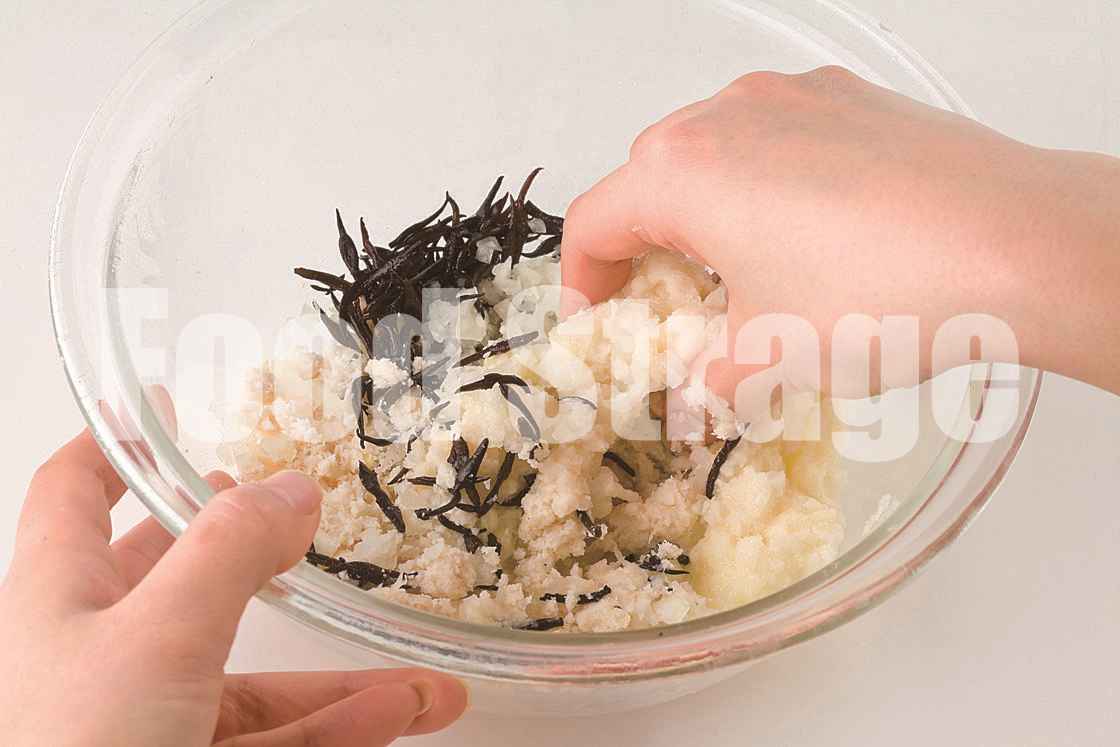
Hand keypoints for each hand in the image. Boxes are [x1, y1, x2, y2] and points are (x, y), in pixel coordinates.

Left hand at [1, 430, 466, 745]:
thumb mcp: (155, 635)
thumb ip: (227, 551)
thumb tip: (292, 487)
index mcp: (60, 597)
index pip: (74, 493)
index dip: (115, 445)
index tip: (160, 406)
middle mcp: (98, 658)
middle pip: (182, 586)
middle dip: (251, 556)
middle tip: (295, 522)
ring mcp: (143, 726)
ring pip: (253, 689)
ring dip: (342, 687)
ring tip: (424, 687)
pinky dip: (337, 731)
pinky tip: (400, 717)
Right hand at [561, 66, 1119, 397]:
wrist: (1018, 241)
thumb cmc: (876, 296)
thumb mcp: (769, 359)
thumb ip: (705, 384)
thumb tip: (691, 405)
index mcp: (681, 173)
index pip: (592, 223)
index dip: (582, 284)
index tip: (602, 329)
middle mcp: (724, 115)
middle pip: (646, 182)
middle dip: (642, 251)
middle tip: (667, 312)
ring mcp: (790, 97)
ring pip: (711, 155)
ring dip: (702, 216)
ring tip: (741, 276)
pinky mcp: (848, 98)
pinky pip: (774, 140)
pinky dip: (762, 187)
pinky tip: (808, 237)